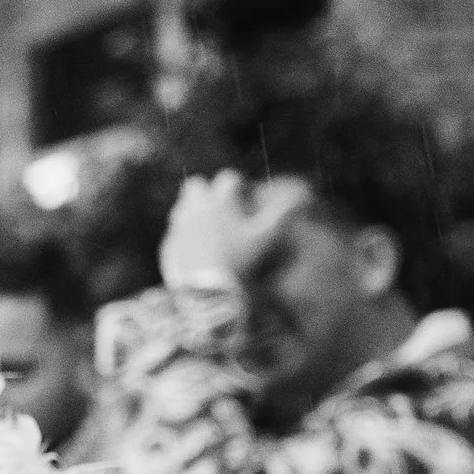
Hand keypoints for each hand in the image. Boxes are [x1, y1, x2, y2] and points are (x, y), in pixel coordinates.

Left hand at [159, 169, 305, 294]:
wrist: (206, 295)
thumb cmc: (240, 262)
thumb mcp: (266, 238)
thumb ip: (283, 215)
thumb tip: (305, 197)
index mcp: (220, 201)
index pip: (228, 178)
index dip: (238, 186)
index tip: (244, 198)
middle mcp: (195, 208)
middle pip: (197, 185)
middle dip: (208, 192)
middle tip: (222, 209)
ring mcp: (178, 227)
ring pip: (182, 207)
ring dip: (193, 211)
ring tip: (209, 229)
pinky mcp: (168, 246)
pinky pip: (174, 234)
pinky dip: (184, 237)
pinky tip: (196, 250)